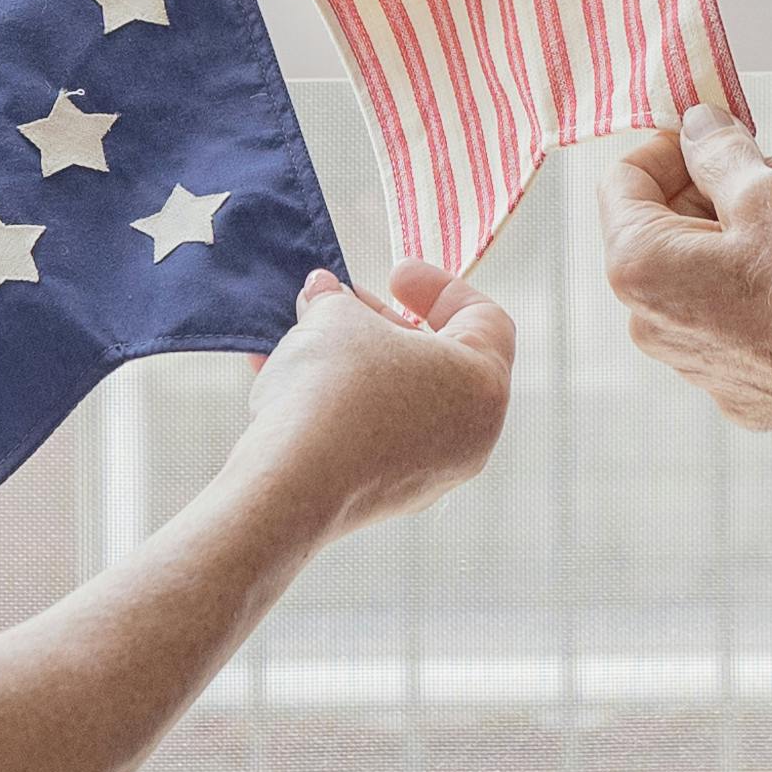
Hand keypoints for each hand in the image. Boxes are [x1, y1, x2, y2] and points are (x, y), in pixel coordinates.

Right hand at [235, 262, 514, 536]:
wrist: (291, 485)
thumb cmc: (333, 390)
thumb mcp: (334, 317)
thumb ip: (335, 298)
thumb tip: (323, 294)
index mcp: (483, 384)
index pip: (483, 318)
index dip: (438, 286)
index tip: (393, 275)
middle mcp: (470, 435)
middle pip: (438, 361)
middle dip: (383, 324)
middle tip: (342, 303)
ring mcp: (431, 473)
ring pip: (399, 400)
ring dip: (354, 363)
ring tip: (305, 338)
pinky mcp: (385, 496)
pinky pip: (371, 435)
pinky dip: (340, 403)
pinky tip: (288, 379)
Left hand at [599, 104, 771, 436]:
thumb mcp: (766, 193)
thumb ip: (718, 152)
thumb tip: (698, 129)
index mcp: (640, 267)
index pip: (623, 181)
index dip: (671, 147)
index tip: (713, 135)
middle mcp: (650, 322)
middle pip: (668, 225)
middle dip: (724, 186)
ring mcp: (691, 358)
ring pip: (703, 268)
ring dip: (749, 227)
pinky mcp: (733, 381)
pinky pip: (728, 311)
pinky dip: (758, 278)